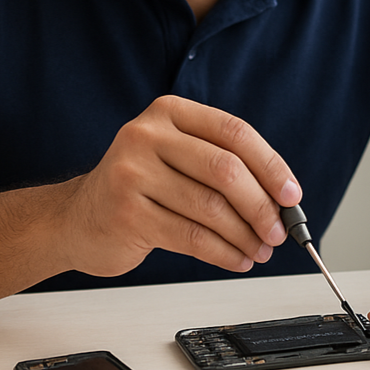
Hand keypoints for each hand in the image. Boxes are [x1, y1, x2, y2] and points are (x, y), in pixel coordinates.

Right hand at [58, 95, 300, 277]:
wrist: (79, 219)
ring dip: (245, 235)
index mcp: (169, 111)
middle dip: (261, 205)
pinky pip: (192, 237)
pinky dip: (224, 252)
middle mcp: (147, 135)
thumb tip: (281, 198)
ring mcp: (133, 173)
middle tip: (279, 230)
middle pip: (226, 170)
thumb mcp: (176, 156)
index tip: (291, 194)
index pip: (234, 132)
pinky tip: (236, 258)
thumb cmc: (139, 187)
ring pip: (211, 207)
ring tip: (260, 249)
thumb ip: (222, 164)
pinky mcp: (127, 214)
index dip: (270, 164)